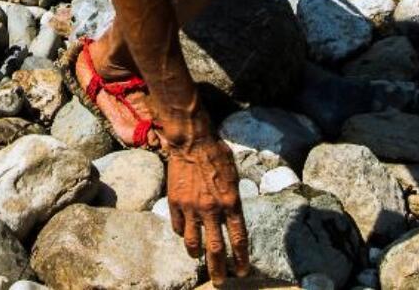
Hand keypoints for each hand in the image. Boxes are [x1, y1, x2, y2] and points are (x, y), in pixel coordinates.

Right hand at [165, 132, 249, 282]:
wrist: (192, 142)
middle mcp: (212, 210)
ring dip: (197, 254)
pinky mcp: (175, 203)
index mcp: (231, 203)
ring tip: (199, 258)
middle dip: (219, 270)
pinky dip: (182, 233)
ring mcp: (191, 208)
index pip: (239, 240)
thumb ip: (233, 201)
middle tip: (220, 282)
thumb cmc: (217, 155)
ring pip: (193, 243)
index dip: (241, 259)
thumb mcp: (234, 178)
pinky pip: (178, 227)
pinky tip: (185, 234)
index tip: (242, 271)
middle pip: (216, 249)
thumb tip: (232, 219)